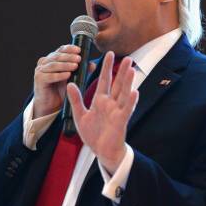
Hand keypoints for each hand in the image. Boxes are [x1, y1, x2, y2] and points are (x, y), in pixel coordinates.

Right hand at [33, 45, 95, 117]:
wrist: (51, 105)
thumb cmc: (62, 89)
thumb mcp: (73, 78)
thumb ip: (82, 71)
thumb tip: (92, 64)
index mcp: (52, 58)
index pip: (61, 50)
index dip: (69, 49)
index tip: (79, 50)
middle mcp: (45, 62)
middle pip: (57, 56)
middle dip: (69, 57)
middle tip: (79, 58)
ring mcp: (40, 70)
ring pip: (53, 65)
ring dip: (65, 65)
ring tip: (75, 66)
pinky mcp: (39, 79)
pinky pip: (50, 76)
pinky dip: (59, 75)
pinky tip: (68, 75)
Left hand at [67, 51, 138, 173]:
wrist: (101, 152)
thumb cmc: (93, 135)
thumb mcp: (80, 115)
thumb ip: (76, 100)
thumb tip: (70, 84)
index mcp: (100, 101)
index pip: (104, 80)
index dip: (106, 67)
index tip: (108, 54)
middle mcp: (110, 104)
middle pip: (117, 84)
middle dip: (121, 71)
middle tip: (126, 57)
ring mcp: (117, 112)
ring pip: (123, 94)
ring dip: (127, 82)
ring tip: (131, 69)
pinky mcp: (120, 121)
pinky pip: (126, 110)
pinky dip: (131, 101)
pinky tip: (135, 92)